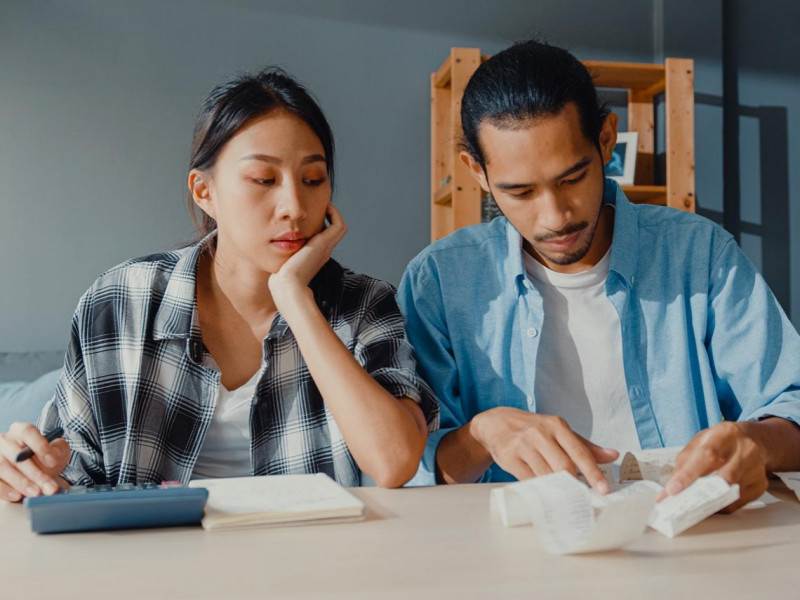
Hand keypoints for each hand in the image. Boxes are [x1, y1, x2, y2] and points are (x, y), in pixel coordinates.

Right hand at [0, 422, 70, 502]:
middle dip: (35, 473)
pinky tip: (17, 496)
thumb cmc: (45, 458)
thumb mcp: (57, 450)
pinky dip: (5, 490)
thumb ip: (58, 449)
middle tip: (50, 487)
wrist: (36, 474)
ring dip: (21, 483)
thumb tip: (54, 454)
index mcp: (20, 431)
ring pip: (3, 468)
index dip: (40, 446)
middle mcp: (4, 441)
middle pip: (17, 455)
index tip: (53, 462)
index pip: (27, 432)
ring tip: (36, 493)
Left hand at [268, 203, 346, 302]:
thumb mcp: (282, 261)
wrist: (288, 283)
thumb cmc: (281, 277)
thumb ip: (281, 252)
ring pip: (339, 226)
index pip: (323, 237)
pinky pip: (339, 224)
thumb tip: (271, 245)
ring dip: (332, 213)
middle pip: (333, 230)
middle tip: (316, 205)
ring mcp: (326, 247)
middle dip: (326, 216)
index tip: (308, 215)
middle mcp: (324, 251)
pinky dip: (334, 214)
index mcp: (316, 256)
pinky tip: (322, 207)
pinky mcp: (326, 243)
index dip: (319, 224)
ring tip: (321, 204)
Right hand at [472, 407, 618, 492]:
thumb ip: (584, 445)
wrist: (496, 423)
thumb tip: (613, 455)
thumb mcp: (557, 430)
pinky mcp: (510, 458)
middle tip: (585, 499)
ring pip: (546, 475)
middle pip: (563, 466)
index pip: (579, 451)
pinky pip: (529, 480)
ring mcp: (523, 446)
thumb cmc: (533, 428)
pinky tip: (546, 493)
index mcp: (556, 425)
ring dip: (558, 489)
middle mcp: (540, 434)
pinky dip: (540, 489)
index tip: (603, 489)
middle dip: (576, 485)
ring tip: (567, 498)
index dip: (593, 472)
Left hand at [661, 421, 767, 511]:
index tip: (672, 491)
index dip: (688, 475)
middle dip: (699, 493)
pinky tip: (709, 504)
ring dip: (708, 503)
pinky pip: (737, 503)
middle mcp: (745, 450)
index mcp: (725, 433)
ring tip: (690, 507)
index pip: (706, 455)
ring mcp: (756, 469)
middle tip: (680, 505)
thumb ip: (684, 463)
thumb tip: (670, 490)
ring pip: (730, 493)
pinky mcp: (760, 485)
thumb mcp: (700, 442)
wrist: (754, 439)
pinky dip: (720, 506)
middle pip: (724, 477)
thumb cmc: (721, 442)